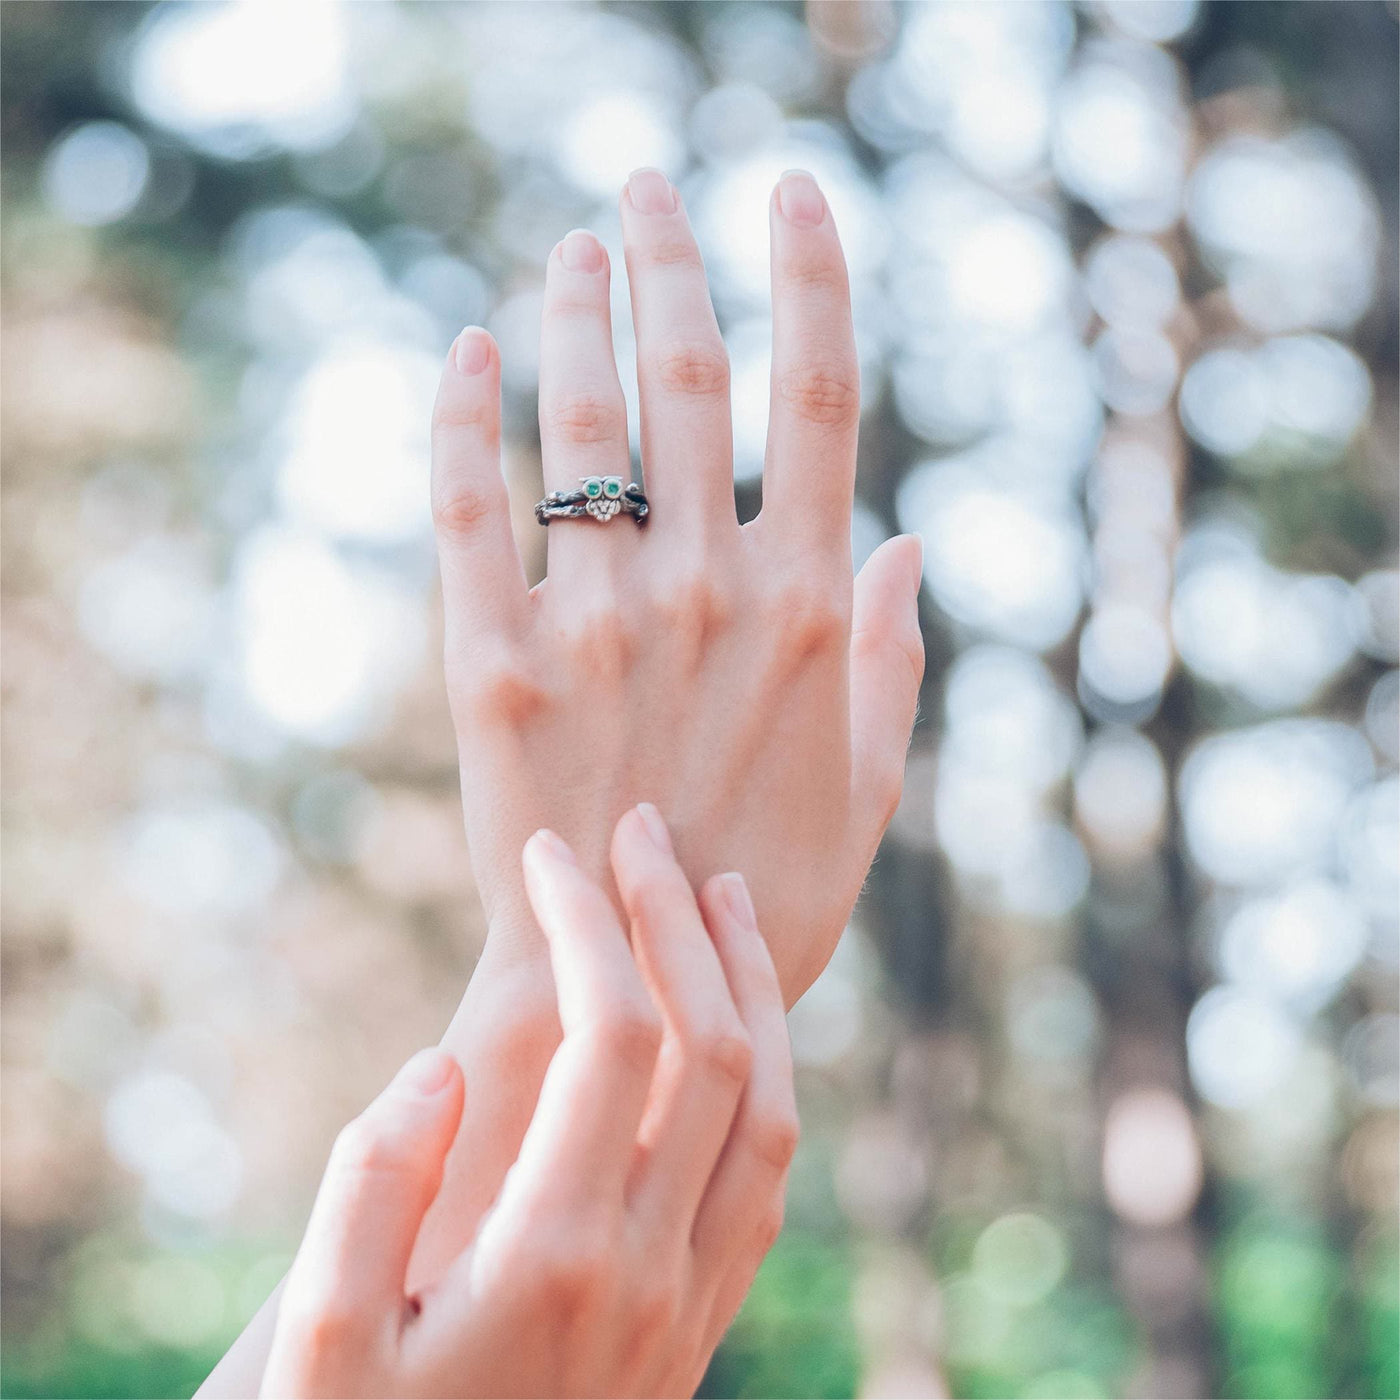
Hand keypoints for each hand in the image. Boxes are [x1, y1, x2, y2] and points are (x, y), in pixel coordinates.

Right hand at [261, 808, 796, 1398]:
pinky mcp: (701, 1326)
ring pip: (773, 1111)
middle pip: (718, 1051)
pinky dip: (768, 1078)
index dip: (591, 921)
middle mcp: (650, 1269)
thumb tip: (441, 1066)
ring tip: (716, 898)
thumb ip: (370, 1191)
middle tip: (643, 832)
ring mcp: (692, 1301)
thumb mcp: (312, 1346)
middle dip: (680, 921)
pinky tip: (737, 1033)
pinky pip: (769, 1177)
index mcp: (554, 1251)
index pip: (616, 1035)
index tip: (553, 849)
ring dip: (752, 990)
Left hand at [431, 166, 923, 1003]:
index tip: (788, 192)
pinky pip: (468, 510)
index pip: (818, 395)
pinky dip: (461, 417)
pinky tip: (467, 348)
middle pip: (689, 374)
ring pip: (580, 421)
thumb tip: (905, 543)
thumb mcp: (868, 788)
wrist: (631, 982)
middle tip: (646, 185)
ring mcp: (594, 624)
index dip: (810, 276)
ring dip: (576, 313)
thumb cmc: (763, 889)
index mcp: (806, 608)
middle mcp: (705, 592)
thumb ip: (889, 662)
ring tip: (574, 247)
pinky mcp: (492, 668)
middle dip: (671, 258)